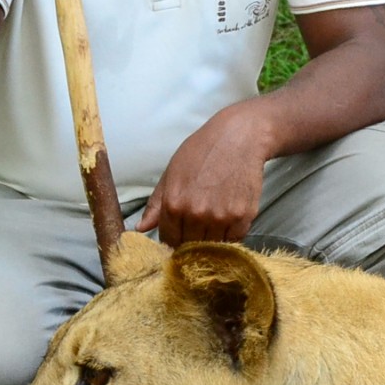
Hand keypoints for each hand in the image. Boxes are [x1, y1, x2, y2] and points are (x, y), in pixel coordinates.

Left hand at [137, 106, 273, 245]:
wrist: (239, 137)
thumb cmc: (202, 151)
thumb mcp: (172, 172)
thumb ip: (156, 204)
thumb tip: (141, 229)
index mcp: (174, 204)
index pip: (169, 240)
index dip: (173, 239)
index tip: (179, 235)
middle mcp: (197, 214)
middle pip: (190, 246)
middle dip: (191, 240)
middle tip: (198, 227)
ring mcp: (221, 217)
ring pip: (212, 246)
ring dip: (211, 239)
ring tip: (213, 221)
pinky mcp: (243, 217)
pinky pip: (234, 240)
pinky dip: (230, 235)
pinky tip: (227, 219)